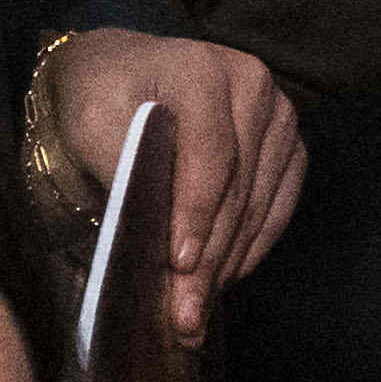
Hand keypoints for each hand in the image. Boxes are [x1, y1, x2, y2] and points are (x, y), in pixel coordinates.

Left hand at [33, 30, 306, 329]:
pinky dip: (255, 243)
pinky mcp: (289, 141)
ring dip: (231, 259)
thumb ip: (118, 167)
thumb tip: (141, 239)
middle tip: (184, 313)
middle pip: (238, 185)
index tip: (177, 266)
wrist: (121, 68)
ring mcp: (280, 112)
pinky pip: (282, 201)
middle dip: (210, 255)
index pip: (210, 153)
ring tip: (197, 308)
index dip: (196, 213)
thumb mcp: (91, 122)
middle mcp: (255, 85)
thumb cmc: (100, 96)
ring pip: (262, 200)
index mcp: (204, 69)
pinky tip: (227, 275)